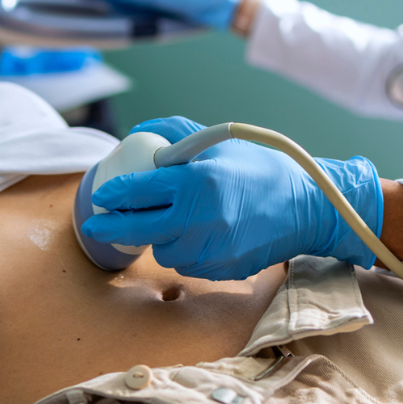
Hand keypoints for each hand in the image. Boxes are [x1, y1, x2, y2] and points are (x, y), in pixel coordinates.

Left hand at [80, 117, 383, 279]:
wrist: (307, 207)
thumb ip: (176, 134)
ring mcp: (209, 250)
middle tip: (95, 225)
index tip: (101, 195)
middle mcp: (198, 219)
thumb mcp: (219, 142)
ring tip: (170, 220)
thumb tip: (140, 133)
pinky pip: (185, 264)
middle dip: (110, 227)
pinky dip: (182, 250)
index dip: (113, 194)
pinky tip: (196, 233)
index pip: (137, 191)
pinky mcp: (220, 270)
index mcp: (195, 182)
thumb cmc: (261, 170)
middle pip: (136, 229)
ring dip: (157, 237)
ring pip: (161, 250)